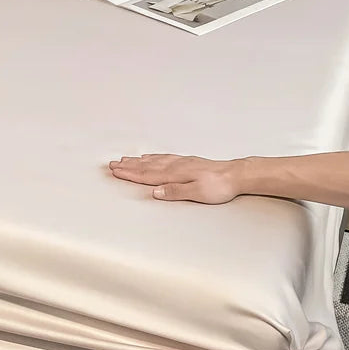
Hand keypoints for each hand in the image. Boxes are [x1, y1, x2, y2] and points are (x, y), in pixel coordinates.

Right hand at [108, 154, 240, 203]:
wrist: (236, 175)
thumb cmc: (218, 186)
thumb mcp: (197, 193)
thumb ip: (174, 192)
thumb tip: (154, 192)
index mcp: (175, 175)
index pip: (147, 175)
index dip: (130, 174)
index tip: (116, 172)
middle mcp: (175, 166)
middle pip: (146, 166)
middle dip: (128, 166)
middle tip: (112, 164)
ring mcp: (180, 162)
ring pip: (153, 161)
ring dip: (137, 161)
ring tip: (125, 159)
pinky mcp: (187, 161)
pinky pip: (163, 157)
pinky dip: (152, 157)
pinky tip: (149, 157)